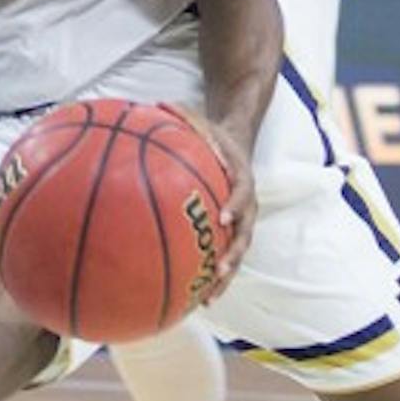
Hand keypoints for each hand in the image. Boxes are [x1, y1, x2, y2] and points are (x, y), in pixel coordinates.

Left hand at [169, 105, 256, 296]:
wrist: (235, 143)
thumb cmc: (211, 133)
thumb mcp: (199, 119)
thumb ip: (180, 114)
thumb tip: (153, 102)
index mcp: (241, 176)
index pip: (244, 191)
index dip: (236, 203)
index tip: (223, 215)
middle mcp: (246, 204)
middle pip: (245, 233)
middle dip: (234, 253)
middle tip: (221, 269)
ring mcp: (240, 221)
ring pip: (236, 253)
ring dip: (225, 276)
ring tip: (208, 298)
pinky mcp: (229, 232)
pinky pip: (222, 256)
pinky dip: (211, 277)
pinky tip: (191, 298)